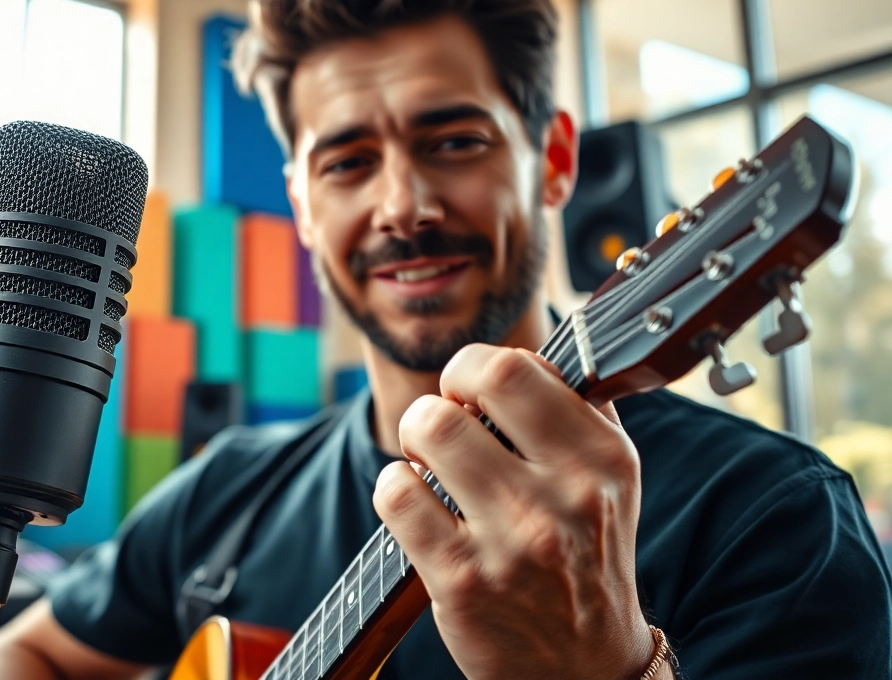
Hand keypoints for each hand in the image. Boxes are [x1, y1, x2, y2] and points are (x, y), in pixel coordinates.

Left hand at [372, 345, 656, 679]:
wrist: (585, 667)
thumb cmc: (585, 555)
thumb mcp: (605, 480)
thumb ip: (573, 410)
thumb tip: (521, 351)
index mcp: (602, 457)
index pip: (516, 366)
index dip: (473, 369)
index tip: (470, 393)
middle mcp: (565, 495)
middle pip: (467, 389)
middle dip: (439, 398)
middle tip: (443, 427)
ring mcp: (512, 540)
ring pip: (428, 432)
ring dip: (413, 442)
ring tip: (427, 466)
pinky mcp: (462, 580)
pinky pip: (396, 495)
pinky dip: (394, 490)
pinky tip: (415, 507)